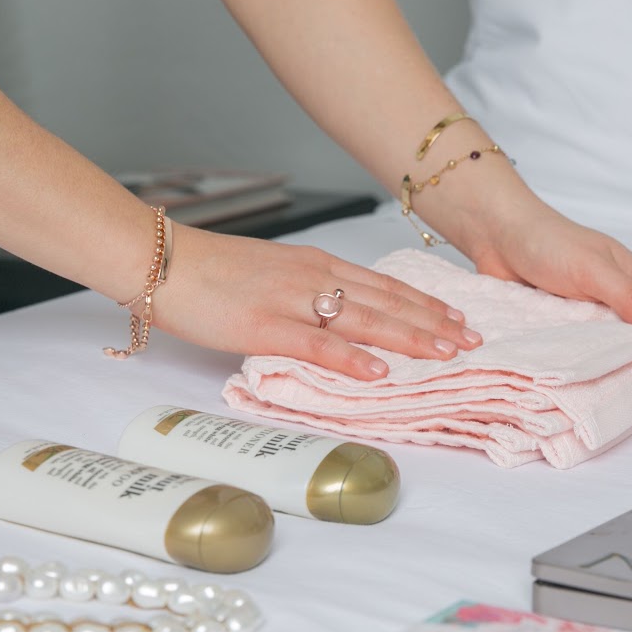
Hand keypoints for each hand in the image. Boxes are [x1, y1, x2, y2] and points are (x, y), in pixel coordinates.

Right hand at [151, 226, 481, 379]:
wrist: (160, 260)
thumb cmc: (207, 271)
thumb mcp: (268, 274)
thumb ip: (303, 294)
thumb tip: (330, 319)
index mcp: (314, 265)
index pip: (382, 285)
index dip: (423, 303)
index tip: (456, 318)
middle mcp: (312, 278)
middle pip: (386, 302)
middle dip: (433, 323)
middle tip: (471, 341)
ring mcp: (291, 301)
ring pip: (365, 320)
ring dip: (410, 338)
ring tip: (446, 354)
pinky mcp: (266, 326)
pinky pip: (318, 344)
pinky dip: (353, 357)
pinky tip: (381, 370)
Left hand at [450, 195, 631, 401]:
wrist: (498, 237)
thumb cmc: (548, 240)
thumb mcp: (592, 266)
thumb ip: (628, 294)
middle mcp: (625, 305)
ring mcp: (597, 322)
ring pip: (625, 359)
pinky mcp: (569, 334)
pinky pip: (589, 362)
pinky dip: (597, 379)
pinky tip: (595, 399)